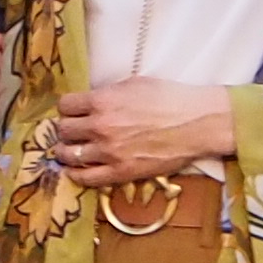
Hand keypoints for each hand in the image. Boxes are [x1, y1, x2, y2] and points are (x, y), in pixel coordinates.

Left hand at [46, 78, 234, 188]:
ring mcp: (109, 151)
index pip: (65, 105)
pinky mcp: (121, 172)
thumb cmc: (171, 99)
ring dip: (66, 152)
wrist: (199, 123)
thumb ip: (108, 93)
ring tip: (70, 151)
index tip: (72, 111)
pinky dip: (76, 175)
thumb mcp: (134, 84)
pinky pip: (86, 178)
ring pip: (69, 155)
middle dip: (66, 129)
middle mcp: (100, 126)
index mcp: (102, 101)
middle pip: (64, 130)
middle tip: (73, 131)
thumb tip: (92, 101)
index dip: (67, 108)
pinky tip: (76, 171)